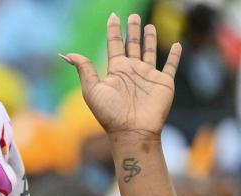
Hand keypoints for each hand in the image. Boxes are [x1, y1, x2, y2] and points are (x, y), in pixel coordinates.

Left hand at [62, 14, 181, 138]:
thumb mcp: (92, 90)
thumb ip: (84, 69)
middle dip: (132, 30)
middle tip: (133, 16)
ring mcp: (148, 76)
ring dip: (149, 39)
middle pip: (132, 45)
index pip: (114, 45)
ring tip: (148, 25)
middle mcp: (132, 71)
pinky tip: (177, 45)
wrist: (132, 131)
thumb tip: (68, 54)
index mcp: (115, 71)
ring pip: (150, 51)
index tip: (113, 16)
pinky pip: (171, 66)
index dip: (113, 31)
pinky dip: (175, 56)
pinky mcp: (163, 82)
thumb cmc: (110, 113)